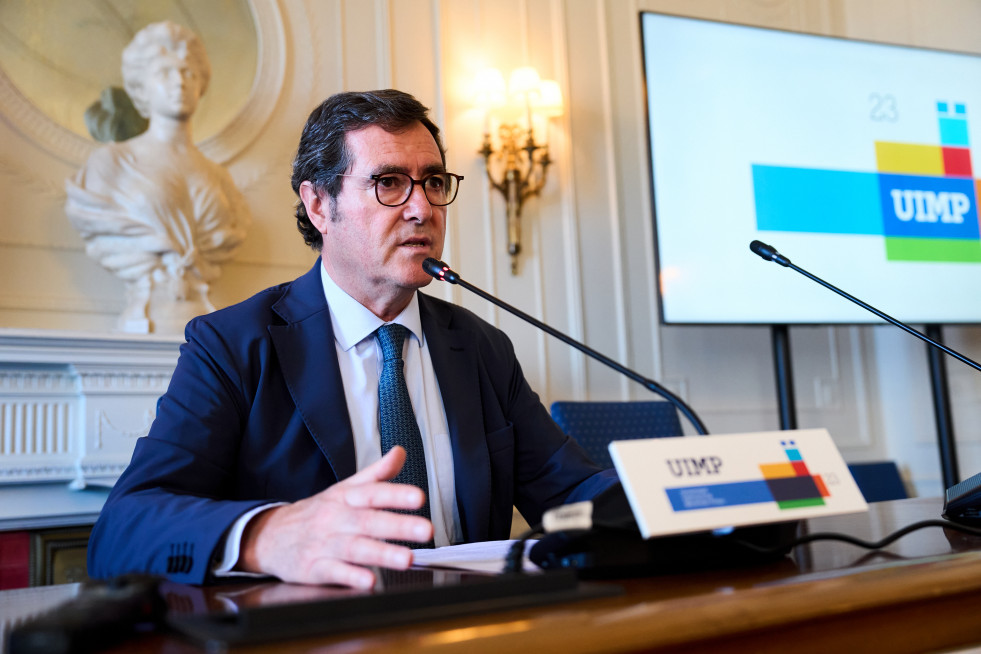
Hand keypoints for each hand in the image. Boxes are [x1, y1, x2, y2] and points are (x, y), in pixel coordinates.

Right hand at [237, 446, 433, 587]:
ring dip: (382, 553)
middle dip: (398, 525)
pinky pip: (333, 572)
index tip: (419, 497)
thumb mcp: (343, 488)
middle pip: (369, 521)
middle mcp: (335, 518)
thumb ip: (376, 474)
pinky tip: (369, 580)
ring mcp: (324, 544)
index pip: (373, 493)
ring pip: (355, 548)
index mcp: (345, 498)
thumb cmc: (316, 512)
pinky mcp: (313, 568)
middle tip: (425, 530)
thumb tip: (401, 452)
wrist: (268, 535)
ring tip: (407, 559)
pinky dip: (351, 577)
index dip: (396, 494)